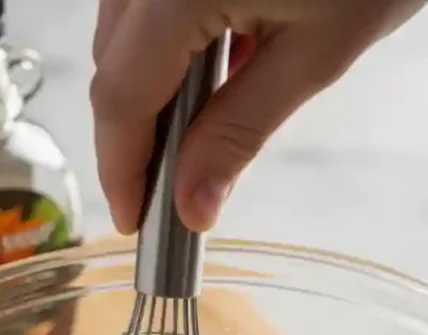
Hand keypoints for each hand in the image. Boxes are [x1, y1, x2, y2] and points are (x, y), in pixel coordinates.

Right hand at [91, 0, 425, 233]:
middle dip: (135, 139)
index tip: (134, 221)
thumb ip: (238, 134)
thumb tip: (191, 207)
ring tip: (195, 142)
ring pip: (124, 37)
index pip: (122, 96)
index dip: (120, 169)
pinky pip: (148, 7)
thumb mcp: (313, 56)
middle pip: (114, 66)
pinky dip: (168, 52)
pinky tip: (211, 78)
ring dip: (151, 96)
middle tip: (170, 194)